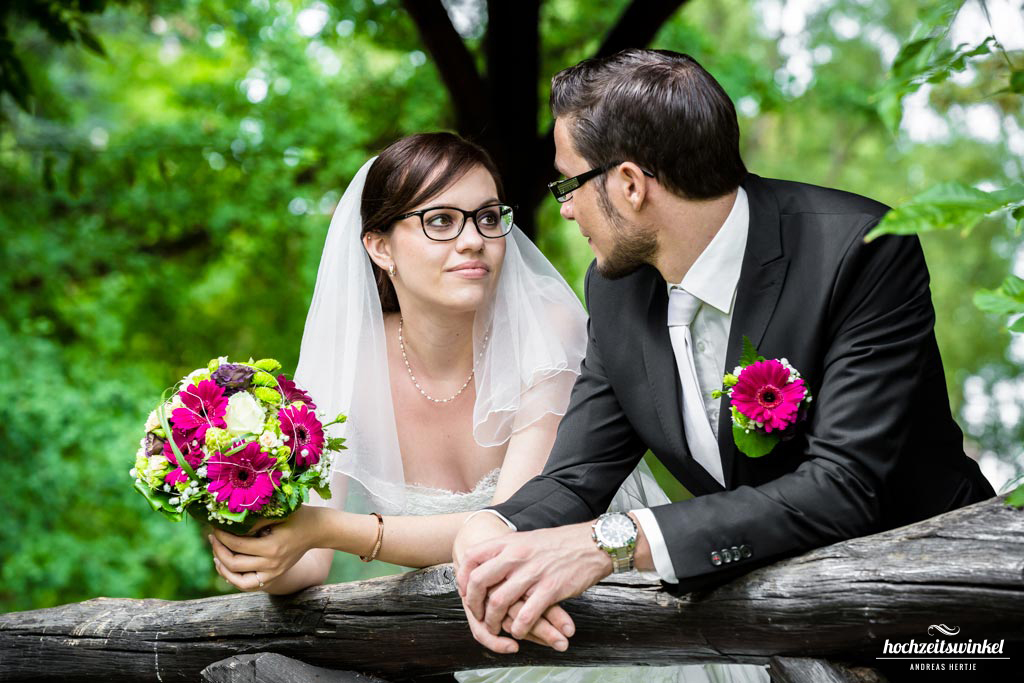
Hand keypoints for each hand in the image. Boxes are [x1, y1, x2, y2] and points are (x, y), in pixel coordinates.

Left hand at [209, 504, 324, 591]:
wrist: (317, 530)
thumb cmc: (297, 516)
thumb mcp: (276, 513)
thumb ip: (253, 520)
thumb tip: (226, 521)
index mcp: (272, 547)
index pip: (237, 545)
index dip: (221, 536)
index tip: (214, 526)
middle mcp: (272, 565)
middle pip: (234, 565)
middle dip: (218, 550)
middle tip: (212, 537)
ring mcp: (273, 573)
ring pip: (239, 581)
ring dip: (223, 569)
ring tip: (216, 556)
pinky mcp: (274, 577)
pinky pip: (249, 585)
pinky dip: (235, 578)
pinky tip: (227, 566)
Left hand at [456, 522, 611, 651]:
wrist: (591, 544)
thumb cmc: (559, 543)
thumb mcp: (527, 539)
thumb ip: (506, 550)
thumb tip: (485, 564)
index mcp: (510, 542)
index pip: (472, 557)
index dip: (463, 577)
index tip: (465, 590)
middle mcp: (517, 556)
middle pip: (479, 581)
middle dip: (473, 603)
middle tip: (478, 613)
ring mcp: (533, 573)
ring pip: (498, 602)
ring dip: (493, 621)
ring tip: (495, 627)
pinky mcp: (550, 589)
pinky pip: (525, 615)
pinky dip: (518, 628)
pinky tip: (519, 631)